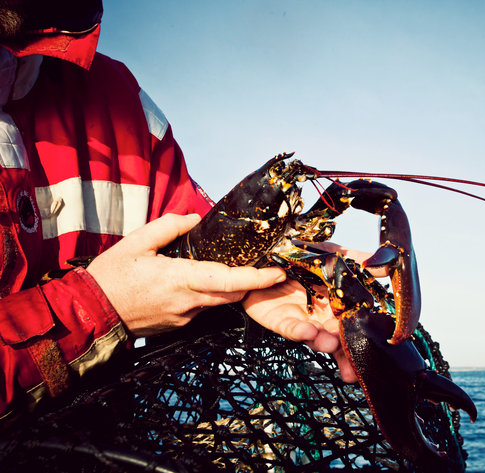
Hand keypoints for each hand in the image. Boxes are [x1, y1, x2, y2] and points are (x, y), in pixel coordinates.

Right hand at [86, 214, 285, 337]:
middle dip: (251, 281)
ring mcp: (184, 317)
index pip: (229, 280)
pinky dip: (208, 294)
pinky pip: (202, 308)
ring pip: (218, 301)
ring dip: (228, 287)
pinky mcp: (179, 325)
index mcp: (180, 280)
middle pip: (232, 293)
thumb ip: (169, 226)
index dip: (258, 278)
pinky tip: (198, 282)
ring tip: (230, 268)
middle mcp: (188, 303)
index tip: (277, 272)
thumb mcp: (137, 242)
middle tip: (264, 266)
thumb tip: (195, 220)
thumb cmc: (111, 277)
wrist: (90, 314)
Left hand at [243, 242, 390, 382]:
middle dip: (344, 350)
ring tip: (332, 343)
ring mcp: (301, 320)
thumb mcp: (334, 254)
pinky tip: (309, 332)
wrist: (267, 255)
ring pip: (315, 337)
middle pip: (336, 340)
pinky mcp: (280, 321)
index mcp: (337, 306)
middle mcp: (321, 318)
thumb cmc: (303, 257)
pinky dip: (299, 331)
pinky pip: (290, 328)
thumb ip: (360, 260)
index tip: (374, 349)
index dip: (362, 340)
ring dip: (323, 342)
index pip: (353, 326)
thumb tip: (389, 264)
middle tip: (353, 352)